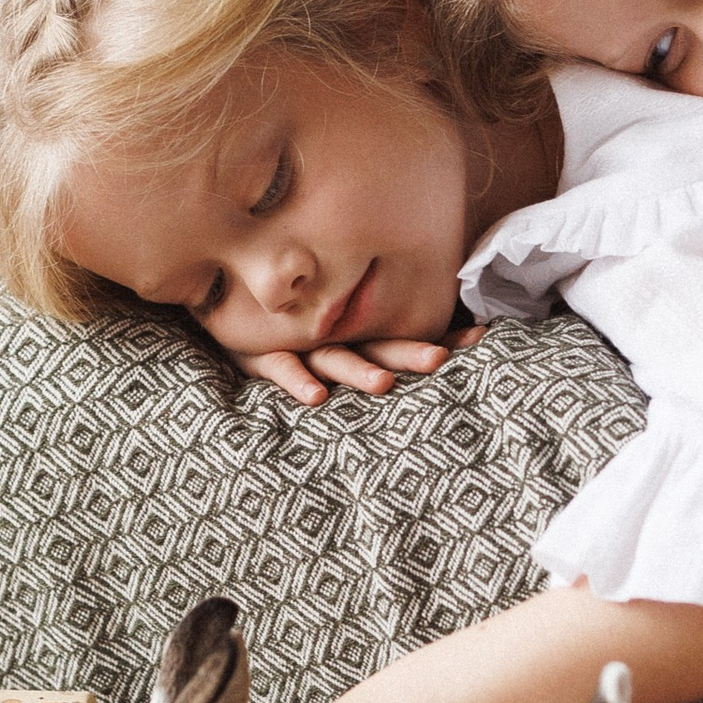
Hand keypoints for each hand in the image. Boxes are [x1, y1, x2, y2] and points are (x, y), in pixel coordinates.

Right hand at [231, 325, 485, 407]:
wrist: (223, 306)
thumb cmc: (290, 328)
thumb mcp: (335, 333)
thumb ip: (378, 343)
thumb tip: (446, 347)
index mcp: (358, 333)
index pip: (407, 335)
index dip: (442, 336)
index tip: (479, 338)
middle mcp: (334, 336)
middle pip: (379, 344)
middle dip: (409, 353)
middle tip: (439, 360)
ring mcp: (300, 344)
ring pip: (335, 357)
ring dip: (358, 371)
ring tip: (382, 385)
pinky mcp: (263, 354)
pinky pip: (280, 368)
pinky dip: (298, 381)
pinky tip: (316, 396)